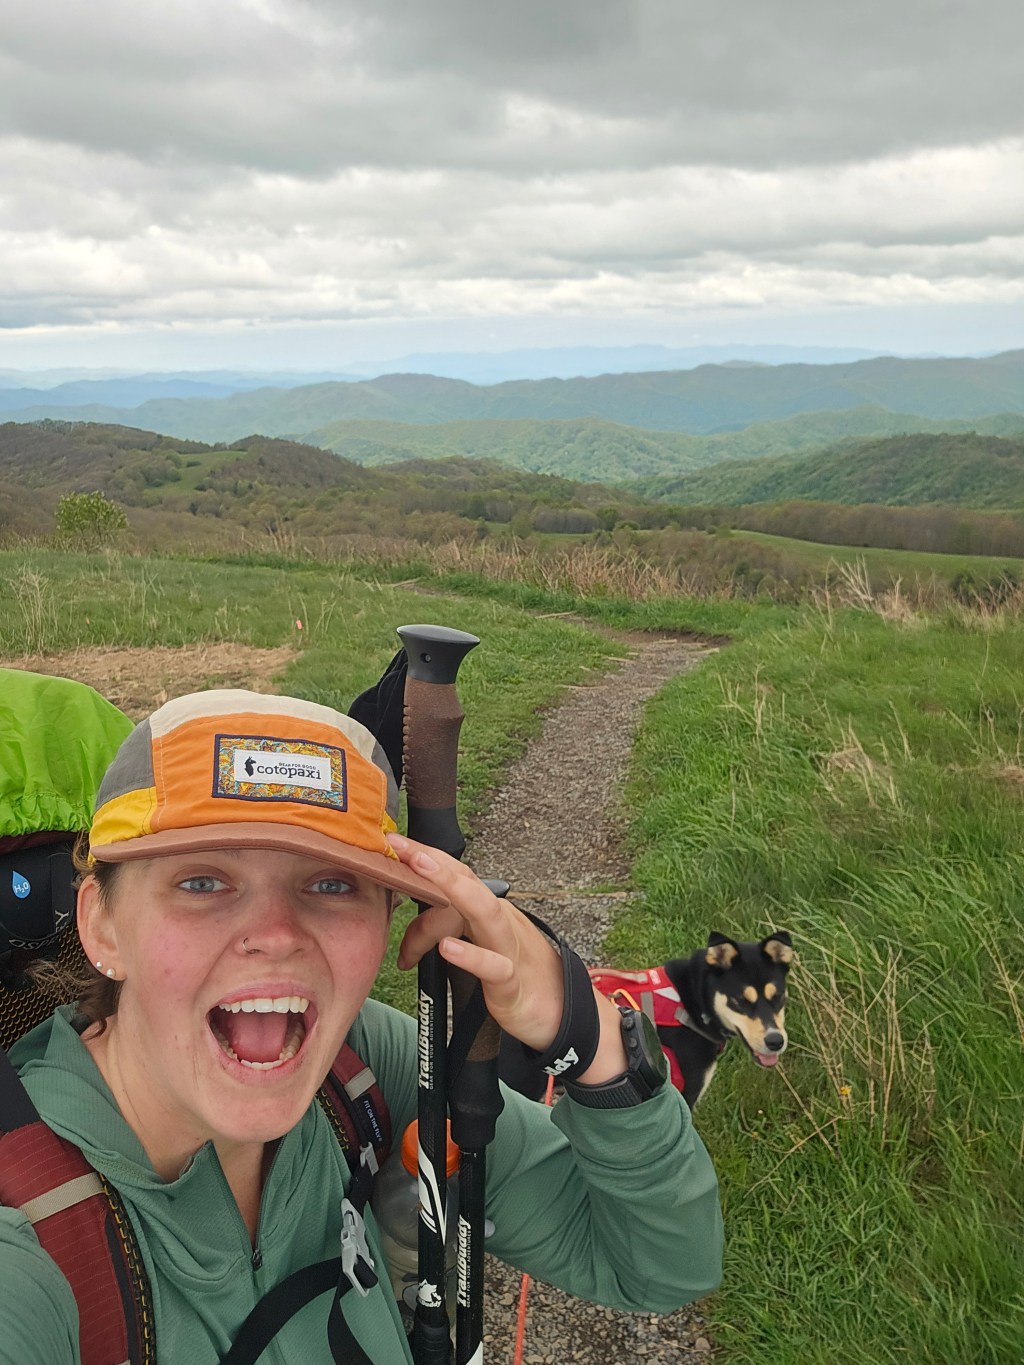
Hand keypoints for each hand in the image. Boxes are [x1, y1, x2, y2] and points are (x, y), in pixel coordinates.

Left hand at [388, 832, 564, 1051]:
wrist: (558, 1013)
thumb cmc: (512, 975)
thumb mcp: (477, 946)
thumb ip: (448, 929)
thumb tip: (410, 914)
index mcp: (488, 912)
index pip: (458, 875)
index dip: (427, 856)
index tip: (394, 842)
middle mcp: (499, 921)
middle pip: (467, 882)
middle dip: (432, 860)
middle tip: (398, 845)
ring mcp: (508, 949)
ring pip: (483, 911)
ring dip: (451, 887)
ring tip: (418, 869)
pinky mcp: (512, 984)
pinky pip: (494, 967)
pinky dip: (470, 956)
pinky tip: (446, 949)